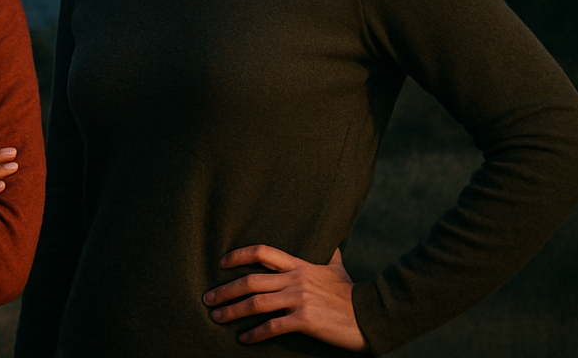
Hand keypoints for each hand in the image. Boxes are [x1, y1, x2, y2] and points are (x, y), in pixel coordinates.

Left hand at [204, 246, 366, 350]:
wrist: (371, 315)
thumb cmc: (351, 292)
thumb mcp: (336, 266)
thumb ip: (326, 254)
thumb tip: (329, 239)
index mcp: (299, 264)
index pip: (262, 252)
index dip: (238, 256)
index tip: (220, 263)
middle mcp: (295, 279)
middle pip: (250, 281)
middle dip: (225, 289)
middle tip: (207, 298)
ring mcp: (299, 299)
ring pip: (256, 303)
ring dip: (232, 311)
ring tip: (216, 317)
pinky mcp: (304, 320)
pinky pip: (272, 327)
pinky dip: (254, 334)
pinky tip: (243, 339)